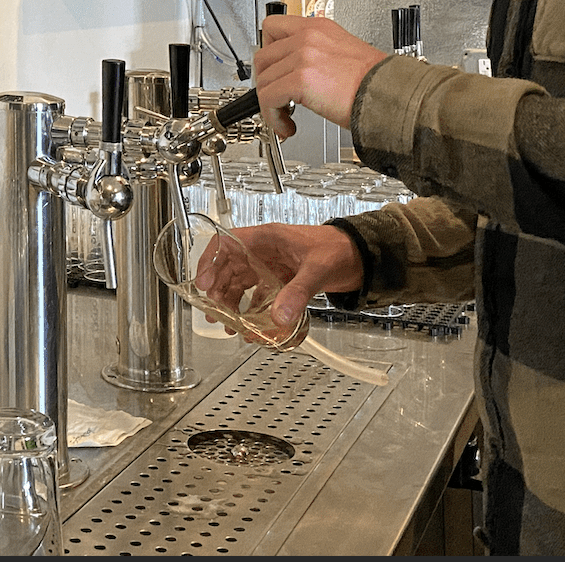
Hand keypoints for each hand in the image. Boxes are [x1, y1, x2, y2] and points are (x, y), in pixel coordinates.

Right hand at [195, 222, 363, 329]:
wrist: (361, 255)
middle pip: (228, 268)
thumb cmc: (339, 248)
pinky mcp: (280, 280)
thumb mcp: (316, 269)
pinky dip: (252, 310)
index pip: (226, 244)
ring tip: (228, 323)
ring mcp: (271, 266)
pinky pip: (258, 295)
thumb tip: (279, 317)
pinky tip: (252, 325)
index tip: (203, 285)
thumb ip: (297, 294)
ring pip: (240, 283)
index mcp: (266, 238)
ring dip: (231, 303)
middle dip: (217, 290)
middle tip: (214, 312)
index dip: (210, 263)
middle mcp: (264, 251)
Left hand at [252, 15, 388, 134]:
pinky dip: (273, 117)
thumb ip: (317, 54)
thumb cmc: (375, 81)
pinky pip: (269, 98)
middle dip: (265, 82)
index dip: (267, 52)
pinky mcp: (301, 79)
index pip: (272, 27)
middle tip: (276, 99)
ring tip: (285, 117)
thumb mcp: (342, 54)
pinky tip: (287, 126)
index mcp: (318, 28)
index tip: (272, 70)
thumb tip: (296, 71)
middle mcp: (308, 37)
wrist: (391, 94)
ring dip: (270, 104)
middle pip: (263, 56)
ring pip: (264, 80)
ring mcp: (304, 56)